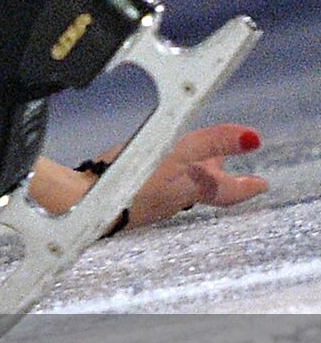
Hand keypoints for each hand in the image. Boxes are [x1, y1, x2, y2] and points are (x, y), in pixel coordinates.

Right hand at [98, 124, 267, 229]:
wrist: (82, 204)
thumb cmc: (131, 184)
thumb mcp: (178, 154)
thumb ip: (213, 144)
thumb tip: (253, 138)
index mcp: (190, 191)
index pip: (226, 190)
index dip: (245, 186)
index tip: (260, 184)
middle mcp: (170, 201)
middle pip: (200, 188)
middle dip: (212, 176)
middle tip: (222, 168)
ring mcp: (145, 203)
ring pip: (173, 189)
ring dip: (182, 176)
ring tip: (184, 164)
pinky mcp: (120, 201)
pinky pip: (146, 189)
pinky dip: (154, 178)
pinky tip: (141, 171)